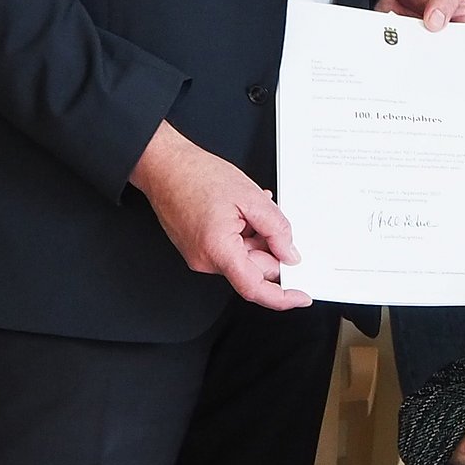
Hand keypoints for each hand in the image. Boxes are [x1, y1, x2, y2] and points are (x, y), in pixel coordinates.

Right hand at [130, 121, 309, 309]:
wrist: (164, 166)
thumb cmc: (196, 175)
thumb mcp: (250, 197)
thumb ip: (276, 229)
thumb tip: (290, 253)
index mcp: (218, 250)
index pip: (255, 288)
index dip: (282, 297)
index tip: (301, 296)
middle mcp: (205, 260)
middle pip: (253, 270)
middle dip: (270, 248)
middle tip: (273, 221)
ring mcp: (199, 256)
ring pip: (244, 258)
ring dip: (256, 236)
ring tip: (251, 207)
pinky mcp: (198, 248)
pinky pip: (230, 250)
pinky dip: (243, 234)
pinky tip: (243, 212)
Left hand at [378, 0, 464, 87]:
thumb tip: (437, 20)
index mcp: (464, 25)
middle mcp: (447, 42)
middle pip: (461, 67)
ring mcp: (426, 51)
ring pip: (434, 73)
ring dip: (433, 83)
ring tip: (435, 95)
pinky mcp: (406, 56)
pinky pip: (409, 71)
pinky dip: (407, 79)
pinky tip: (406, 85)